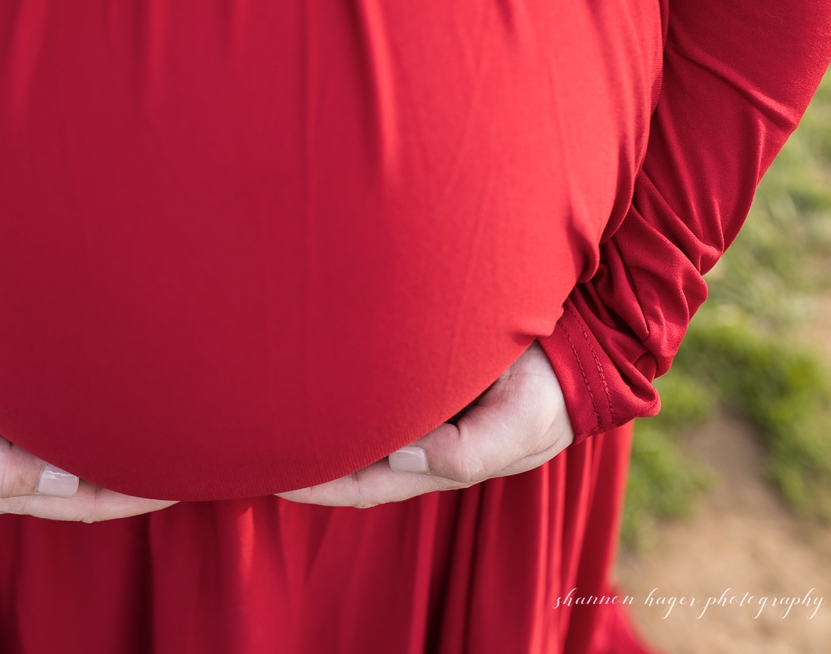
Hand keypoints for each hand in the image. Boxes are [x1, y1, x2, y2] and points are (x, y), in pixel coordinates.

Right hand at [0, 359, 178, 521]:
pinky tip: (125, 424)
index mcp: (4, 488)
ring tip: (172, 445)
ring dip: (124, 460)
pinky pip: (67, 442)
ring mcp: (15, 454)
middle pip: (94, 492)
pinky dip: (99, 440)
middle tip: (196, 462)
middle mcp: (17, 478)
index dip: (133, 497)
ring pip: (84, 469)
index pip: (85, 504)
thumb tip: (55, 486)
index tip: (178, 482)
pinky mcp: (10, 426)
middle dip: (141, 481)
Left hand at [275, 341, 573, 508]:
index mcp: (436, 459)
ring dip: (316, 410)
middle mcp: (417, 433)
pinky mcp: (418, 357)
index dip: (319, 486)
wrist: (581, 345)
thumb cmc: (549, 392)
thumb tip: (401, 458)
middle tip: (248, 436)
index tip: (272, 478)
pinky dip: (338, 375)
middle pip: (348, 450)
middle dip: (303, 449)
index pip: (365, 484)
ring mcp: (415, 397)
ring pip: (353, 413)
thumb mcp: (519, 428)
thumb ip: (464, 453)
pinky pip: (367, 373)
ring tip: (264, 397)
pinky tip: (306, 357)